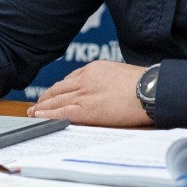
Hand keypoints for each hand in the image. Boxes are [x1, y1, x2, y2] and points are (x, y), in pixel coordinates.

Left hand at [28, 61, 152, 126]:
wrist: (152, 90)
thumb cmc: (145, 85)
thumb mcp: (122, 75)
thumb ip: (108, 81)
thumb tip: (108, 91)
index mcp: (94, 69)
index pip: (70, 80)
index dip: (59, 89)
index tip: (53, 94)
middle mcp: (85, 79)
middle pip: (59, 89)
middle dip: (46, 98)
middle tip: (37, 104)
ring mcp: (84, 94)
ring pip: (57, 100)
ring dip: (43, 107)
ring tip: (34, 112)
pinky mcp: (86, 109)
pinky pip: (62, 112)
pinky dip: (49, 114)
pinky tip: (40, 116)